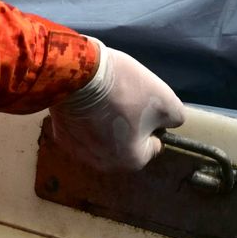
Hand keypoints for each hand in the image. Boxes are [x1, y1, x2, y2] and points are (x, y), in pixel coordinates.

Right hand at [49, 40, 186, 172]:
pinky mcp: (61, 137)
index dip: (153, 124)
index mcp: (132, 160)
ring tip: (106, 99)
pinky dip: (86, 121)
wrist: (78, 73)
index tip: (145, 105)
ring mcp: (79, 152)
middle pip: (125, 145)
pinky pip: (81, 132)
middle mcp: (105, 164)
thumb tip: (168, 124)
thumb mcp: (166, 100)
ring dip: (106, 126)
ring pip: (102, 140)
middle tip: (126, 101)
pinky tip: (87, 102)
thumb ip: (175, 118)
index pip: (152, 146)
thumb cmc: (124, 89)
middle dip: (128, 127)